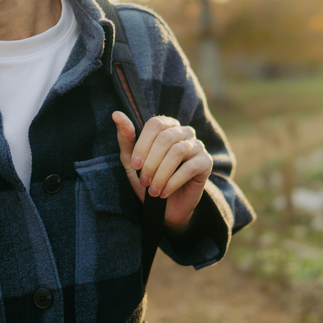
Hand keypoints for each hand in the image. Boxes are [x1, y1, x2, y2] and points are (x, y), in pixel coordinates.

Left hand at [114, 112, 211, 233]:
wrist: (166, 208)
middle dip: (151, 162)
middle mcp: (185, 132)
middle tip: (144, 181)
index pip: (155, 124)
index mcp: (167, 126)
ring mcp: (198, 146)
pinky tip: (164, 193)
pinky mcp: (206, 162)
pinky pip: (189, 167)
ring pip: (177, 152)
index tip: (135, 165)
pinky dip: (172, 182)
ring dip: (161, 174)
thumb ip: (126, 138)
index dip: (143, 144)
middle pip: (166, 138)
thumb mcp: (132, 162)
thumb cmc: (148, 180)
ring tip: (153, 190)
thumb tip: (116, 114)